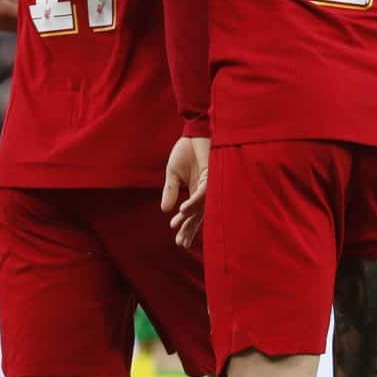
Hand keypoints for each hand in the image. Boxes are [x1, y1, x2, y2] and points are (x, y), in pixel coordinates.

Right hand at [162, 136, 209, 250]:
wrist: (194, 133)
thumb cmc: (186, 151)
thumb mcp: (173, 174)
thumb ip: (170, 191)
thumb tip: (164, 210)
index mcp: (196, 192)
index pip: (191, 214)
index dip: (184, 226)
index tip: (176, 238)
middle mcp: (205, 192)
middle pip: (199, 216)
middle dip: (189, 230)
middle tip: (182, 244)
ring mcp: (209, 186)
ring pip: (201, 208)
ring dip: (189, 219)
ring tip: (179, 230)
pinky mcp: (211, 177)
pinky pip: (202, 193)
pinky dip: (192, 202)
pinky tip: (183, 210)